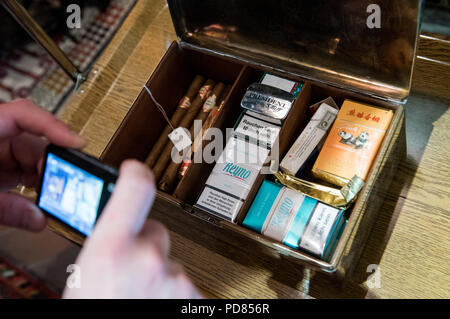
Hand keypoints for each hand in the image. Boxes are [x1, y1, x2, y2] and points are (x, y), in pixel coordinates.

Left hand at [0, 99, 84, 231]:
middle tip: (69, 183)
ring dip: (48, 179)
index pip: (23, 114)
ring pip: (34, 160)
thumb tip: (38, 218)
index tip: (77, 143)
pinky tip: (46, 195)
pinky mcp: (0, 167)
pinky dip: (38, 185)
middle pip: (35, 143)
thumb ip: (5, 209)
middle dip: (54, 165)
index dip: (54, 126)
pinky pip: (25, 172)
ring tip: (59, 196)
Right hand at [63, 160, 201, 298]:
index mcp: (113, 250)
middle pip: (155, 231)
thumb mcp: (84, 273)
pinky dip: (169, 290)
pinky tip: (151, 299)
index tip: (135, 169)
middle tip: (126, 268)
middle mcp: (148, 260)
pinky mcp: (193, 295)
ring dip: (155, 271)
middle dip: (143, 244)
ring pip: (167, 259)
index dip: (136, 173)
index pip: (136, 188)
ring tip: (136, 292)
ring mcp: (175, 278)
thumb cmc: (90, 314)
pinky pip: (181, 282)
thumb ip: (104, 242)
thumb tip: (112, 227)